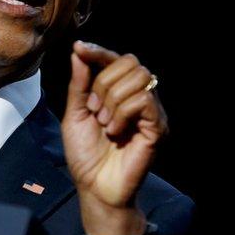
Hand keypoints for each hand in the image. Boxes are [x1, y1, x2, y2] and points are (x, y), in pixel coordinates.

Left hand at [62, 41, 167, 234]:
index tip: (80, 48)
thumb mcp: (75, 114)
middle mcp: (138, 98)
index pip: (116, 59)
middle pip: (129, 63)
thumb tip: (79, 50)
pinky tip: (115, 131)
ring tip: (104, 124)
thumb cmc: (85, 154)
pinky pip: (144, 100)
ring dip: (112, 100)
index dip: (99, 51)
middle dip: (103, 83)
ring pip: (138, 79)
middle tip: (93, 109)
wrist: (94, 186)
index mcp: (118, 92)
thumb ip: (79, 83)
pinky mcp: (158, 126)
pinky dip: (123, 113)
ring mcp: (151, 112)